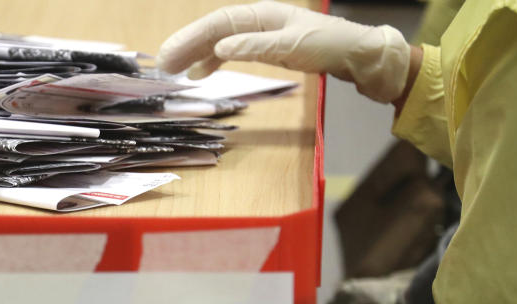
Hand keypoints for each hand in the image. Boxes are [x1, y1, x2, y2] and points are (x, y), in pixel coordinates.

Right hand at [157, 0, 411, 102]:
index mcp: (261, 15)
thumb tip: (221, 47)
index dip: (190, 38)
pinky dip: (212, 62)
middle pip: (213, 31)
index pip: (217, 24)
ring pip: (218, 42)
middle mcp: (256, 21)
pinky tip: (199, 74)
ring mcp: (259, 34)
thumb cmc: (326, 46)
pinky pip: (229, 52)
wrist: (355, 54)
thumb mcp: (291, 47)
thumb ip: (254, 46)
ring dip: (195, 55)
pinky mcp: (265, 48)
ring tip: (173, 71)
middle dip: (186, 46)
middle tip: (162, 65)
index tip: (169, 55)